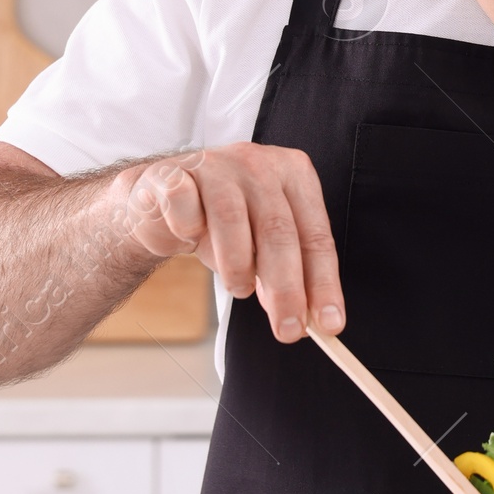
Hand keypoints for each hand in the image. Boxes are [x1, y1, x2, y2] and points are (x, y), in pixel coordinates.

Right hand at [112, 145, 344, 344]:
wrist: (164, 199)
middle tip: (288, 330)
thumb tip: (308, 319)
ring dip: (237, 266)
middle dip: (286, 288)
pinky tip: (189, 238)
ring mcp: (216, 164)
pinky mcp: (174, 174)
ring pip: (232, 218)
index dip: (323, 283)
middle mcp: (259, 163)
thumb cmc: (224, 223)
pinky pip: (185, 208)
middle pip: (278, 230)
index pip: (316, 235)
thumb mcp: (263, 246)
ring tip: (238, 288)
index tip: (329, 324)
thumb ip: (286, 274)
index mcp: (294, 174)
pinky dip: (188, 231)